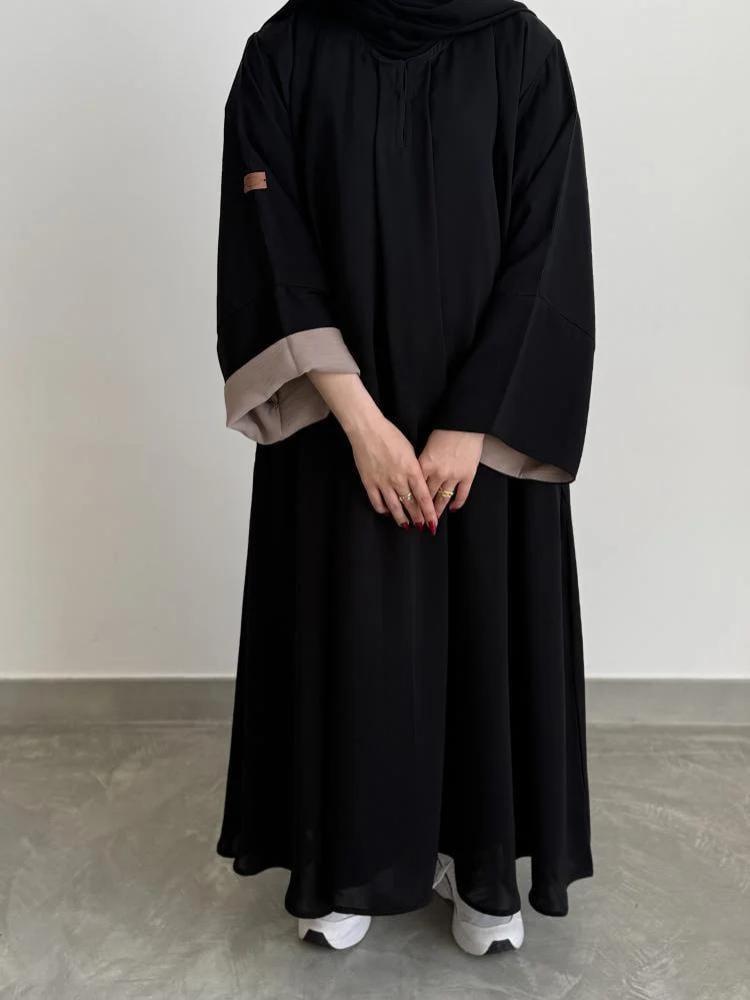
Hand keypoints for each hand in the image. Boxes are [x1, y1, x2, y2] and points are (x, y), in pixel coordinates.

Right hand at [308, 372, 437, 530]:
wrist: (368, 430)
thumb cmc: (391, 435)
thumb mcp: (410, 450)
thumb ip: (415, 468)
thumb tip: (419, 483)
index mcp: (412, 470)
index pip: (424, 496)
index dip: (429, 512)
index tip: (433, 522)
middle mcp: (399, 479)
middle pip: (410, 504)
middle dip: (417, 518)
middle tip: (422, 526)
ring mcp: (383, 482)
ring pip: (394, 507)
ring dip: (401, 518)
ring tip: (406, 525)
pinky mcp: (369, 483)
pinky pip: (377, 502)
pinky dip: (383, 509)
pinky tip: (387, 512)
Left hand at [418, 429, 484, 518]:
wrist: (463, 423)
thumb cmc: (443, 430)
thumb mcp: (425, 446)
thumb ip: (420, 463)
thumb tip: (415, 477)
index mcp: (424, 465)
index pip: (414, 489)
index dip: (410, 502)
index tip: (407, 511)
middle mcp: (437, 473)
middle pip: (427, 497)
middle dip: (422, 512)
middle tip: (418, 522)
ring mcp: (453, 476)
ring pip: (443, 499)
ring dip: (437, 511)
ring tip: (433, 521)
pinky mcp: (467, 475)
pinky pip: (462, 494)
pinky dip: (457, 503)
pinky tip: (453, 508)